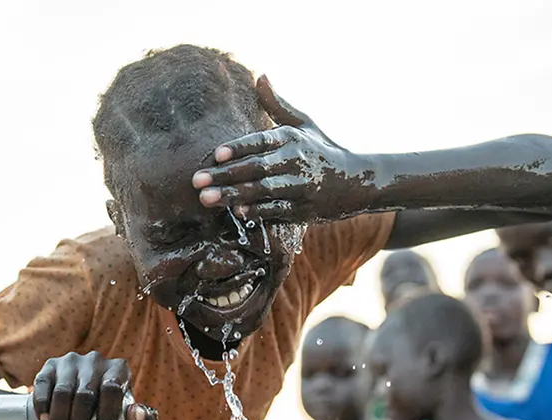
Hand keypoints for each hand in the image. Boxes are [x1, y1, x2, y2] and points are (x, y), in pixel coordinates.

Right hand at [33, 351, 157, 419]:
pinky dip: (43, 406)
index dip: (107, 413)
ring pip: (63, 392)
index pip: (112, 388)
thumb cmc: (105, 416)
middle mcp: (95, 360)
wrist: (76, 408)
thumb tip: (142, 416)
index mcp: (118, 370)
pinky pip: (43, 385)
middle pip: (85, 393)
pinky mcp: (50, 366)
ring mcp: (71, 361)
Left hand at [191, 75, 374, 221]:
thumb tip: (260, 75)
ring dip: (234, 195)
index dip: (238, 148)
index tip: (216, 154)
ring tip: (206, 199)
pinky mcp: (304, 208)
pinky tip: (237, 212)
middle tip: (196, 180)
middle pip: (256, 168)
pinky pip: (278, 209)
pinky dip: (258, 211)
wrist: (355, 181)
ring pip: (263, 190)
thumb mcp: (302, 124)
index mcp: (292, 138)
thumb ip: (277, 104)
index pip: (261, 141)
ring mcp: (301, 186)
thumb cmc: (320, 149)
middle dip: (225, 174)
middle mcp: (296, 160)